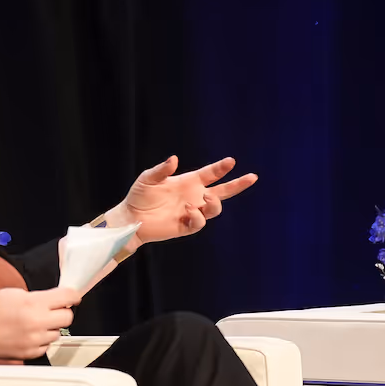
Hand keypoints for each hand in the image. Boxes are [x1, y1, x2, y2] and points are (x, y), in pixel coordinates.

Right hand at [0, 287, 80, 359]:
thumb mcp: (14, 293)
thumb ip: (38, 297)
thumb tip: (54, 300)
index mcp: (34, 303)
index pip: (68, 297)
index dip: (73, 295)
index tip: (73, 296)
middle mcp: (37, 323)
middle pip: (68, 317)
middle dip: (62, 312)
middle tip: (51, 310)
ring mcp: (34, 340)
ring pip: (57, 333)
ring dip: (50, 327)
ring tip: (32, 323)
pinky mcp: (30, 353)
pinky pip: (46, 346)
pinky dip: (41, 340)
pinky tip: (27, 334)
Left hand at [106, 156, 257, 242]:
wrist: (131, 218)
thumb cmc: (139, 196)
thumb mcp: (148, 178)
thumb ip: (162, 169)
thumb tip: (175, 159)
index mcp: (189, 182)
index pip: (211, 174)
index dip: (222, 168)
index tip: (231, 161)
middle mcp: (195, 196)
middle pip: (223, 191)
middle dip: (238, 185)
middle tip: (252, 177)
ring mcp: (193, 211)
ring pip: (215, 208)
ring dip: (214, 203)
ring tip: (205, 198)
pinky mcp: (187, 226)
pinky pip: (200, 222)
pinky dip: (198, 216)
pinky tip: (188, 211)